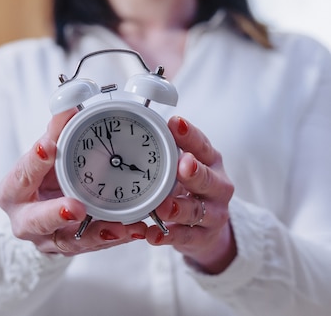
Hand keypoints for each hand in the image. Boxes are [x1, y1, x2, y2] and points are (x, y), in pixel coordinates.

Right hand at [0, 109, 147, 256]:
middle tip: (76, 207)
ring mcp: (47, 240)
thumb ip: (54, 134)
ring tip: (119, 226)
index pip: (22, 175)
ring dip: (96, 233)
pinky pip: (93, 246)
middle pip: (37, 221)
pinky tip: (133, 230)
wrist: (35, 214)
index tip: (48, 146)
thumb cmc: (38, 180)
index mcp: (12, 192)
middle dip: (57, 213)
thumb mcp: (42, 156)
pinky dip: (114, 238)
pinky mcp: (70, 249)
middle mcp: (25, 221)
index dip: (35, 162)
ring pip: (70, 241)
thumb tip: (68, 107)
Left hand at [146, 116, 235, 273]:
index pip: (202, 145)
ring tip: (162, 207)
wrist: (208, 227)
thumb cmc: (189, 187)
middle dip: (195, 172)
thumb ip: (169, 151)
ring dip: (178, 208)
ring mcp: (214, 213)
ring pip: (197, 210)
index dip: (189, 135)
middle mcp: (217, 186)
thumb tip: (142, 127)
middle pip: (208, 179)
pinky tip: (153, 235)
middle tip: (182, 165)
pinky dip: (168, 236)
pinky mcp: (204, 236)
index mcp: (210, 161)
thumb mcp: (182, 167)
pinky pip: (186, 237)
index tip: (175, 123)